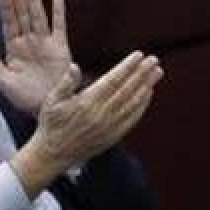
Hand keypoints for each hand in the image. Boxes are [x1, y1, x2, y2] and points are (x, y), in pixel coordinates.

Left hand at [0, 0, 70, 117]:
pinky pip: (60, 26)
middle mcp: (29, 42)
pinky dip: (59, 11)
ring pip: (38, 16)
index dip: (6, 7)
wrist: (50, 108)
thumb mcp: (2, 80)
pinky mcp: (61, 48)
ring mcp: (45, 43)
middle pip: (23, 14)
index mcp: (13, 49)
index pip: (9, 23)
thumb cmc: (25, 98)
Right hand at [12, 51, 162, 197]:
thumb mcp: (52, 101)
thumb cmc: (51, 124)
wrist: (53, 155)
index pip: (112, 80)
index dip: (127, 67)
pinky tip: (149, 93)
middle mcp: (101, 115)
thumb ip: (65, 84)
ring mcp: (109, 127)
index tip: (139, 55)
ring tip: (157, 72)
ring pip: (133, 103)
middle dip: (142, 73)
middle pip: (127, 90)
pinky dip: (142, 105)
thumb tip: (74, 66)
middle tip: (154, 60)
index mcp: (87, 103)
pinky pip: (132, 118)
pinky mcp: (113, 136)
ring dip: (146, 86)